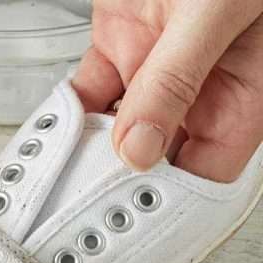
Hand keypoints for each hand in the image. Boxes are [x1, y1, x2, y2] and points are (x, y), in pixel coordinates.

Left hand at [72, 0, 262, 182]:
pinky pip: (90, 90)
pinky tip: (59, 122)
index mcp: (240, 89)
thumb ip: (176, 77)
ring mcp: (155, 65)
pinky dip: (71, 108)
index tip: (132, 207)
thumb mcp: (213, 13)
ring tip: (66, 166)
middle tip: (86, 193)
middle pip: (155, 156)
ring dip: (89, 147)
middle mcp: (197, 85)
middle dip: (120, 177)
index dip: (172, 195)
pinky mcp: (120, 41)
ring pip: (116, 128)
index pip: (207, 168)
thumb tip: (141, 143)